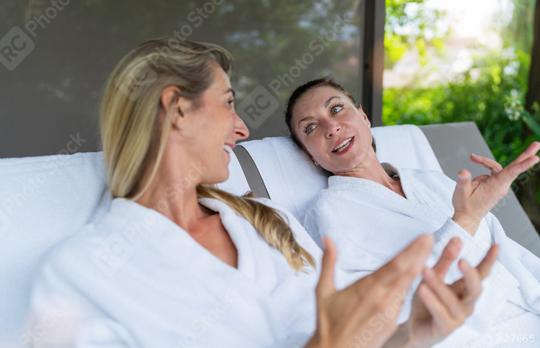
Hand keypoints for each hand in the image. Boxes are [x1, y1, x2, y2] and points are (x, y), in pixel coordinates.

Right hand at [305, 235, 432, 347]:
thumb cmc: (328, 322)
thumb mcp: (324, 290)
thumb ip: (328, 263)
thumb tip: (327, 238)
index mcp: (366, 289)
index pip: (394, 265)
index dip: (410, 251)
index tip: (422, 237)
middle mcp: (381, 299)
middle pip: (406, 273)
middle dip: (419, 254)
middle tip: (431, 238)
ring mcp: (389, 312)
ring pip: (407, 285)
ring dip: (418, 267)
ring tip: (428, 252)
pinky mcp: (392, 322)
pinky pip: (402, 299)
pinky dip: (410, 285)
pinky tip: (416, 275)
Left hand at [403, 238, 498, 347]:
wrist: (413, 327)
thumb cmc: (427, 301)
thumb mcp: (434, 276)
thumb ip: (445, 259)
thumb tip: (457, 238)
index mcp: (465, 289)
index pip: (481, 274)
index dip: (489, 261)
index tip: (496, 246)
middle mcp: (466, 303)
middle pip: (475, 289)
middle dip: (470, 275)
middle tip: (462, 261)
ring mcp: (458, 317)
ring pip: (453, 301)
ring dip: (439, 284)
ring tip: (425, 270)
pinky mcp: (445, 328)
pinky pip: (440, 313)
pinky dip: (432, 300)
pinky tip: (422, 289)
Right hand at [452, 141, 539, 233]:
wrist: (468, 217)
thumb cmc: (465, 206)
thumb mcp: (460, 193)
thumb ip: (463, 181)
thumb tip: (463, 171)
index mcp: (495, 187)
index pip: (511, 173)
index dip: (523, 165)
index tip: (536, 158)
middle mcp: (500, 185)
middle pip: (514, 168)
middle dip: (526, 156)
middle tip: (536, 144)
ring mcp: (499, 185)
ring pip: (498, 167)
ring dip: (485, 161)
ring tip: (473, 157)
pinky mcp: (496, 184)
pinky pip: (493, 170)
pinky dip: (484, 164)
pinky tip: (474, 161)